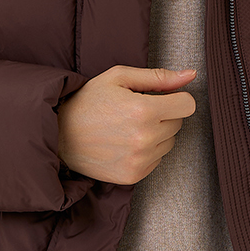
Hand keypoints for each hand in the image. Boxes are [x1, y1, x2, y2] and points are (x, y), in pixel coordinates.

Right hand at [56, 65, 196, 184]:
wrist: (59, 134)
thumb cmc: (88, 101)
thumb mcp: (119, 78)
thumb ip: (158, 77)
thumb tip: (190, 75)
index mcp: (144, 110)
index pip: (187, 105)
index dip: (175, 98)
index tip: (161, 97)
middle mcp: (145, 138)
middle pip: (178, 123)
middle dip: (163, 114)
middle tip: (135, 111)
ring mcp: (139, 160)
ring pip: (169, 143)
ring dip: (156, 134)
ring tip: (128, 128)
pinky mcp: (133, 175)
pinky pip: (157, 160)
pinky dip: (146, 152)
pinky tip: (124, 143)